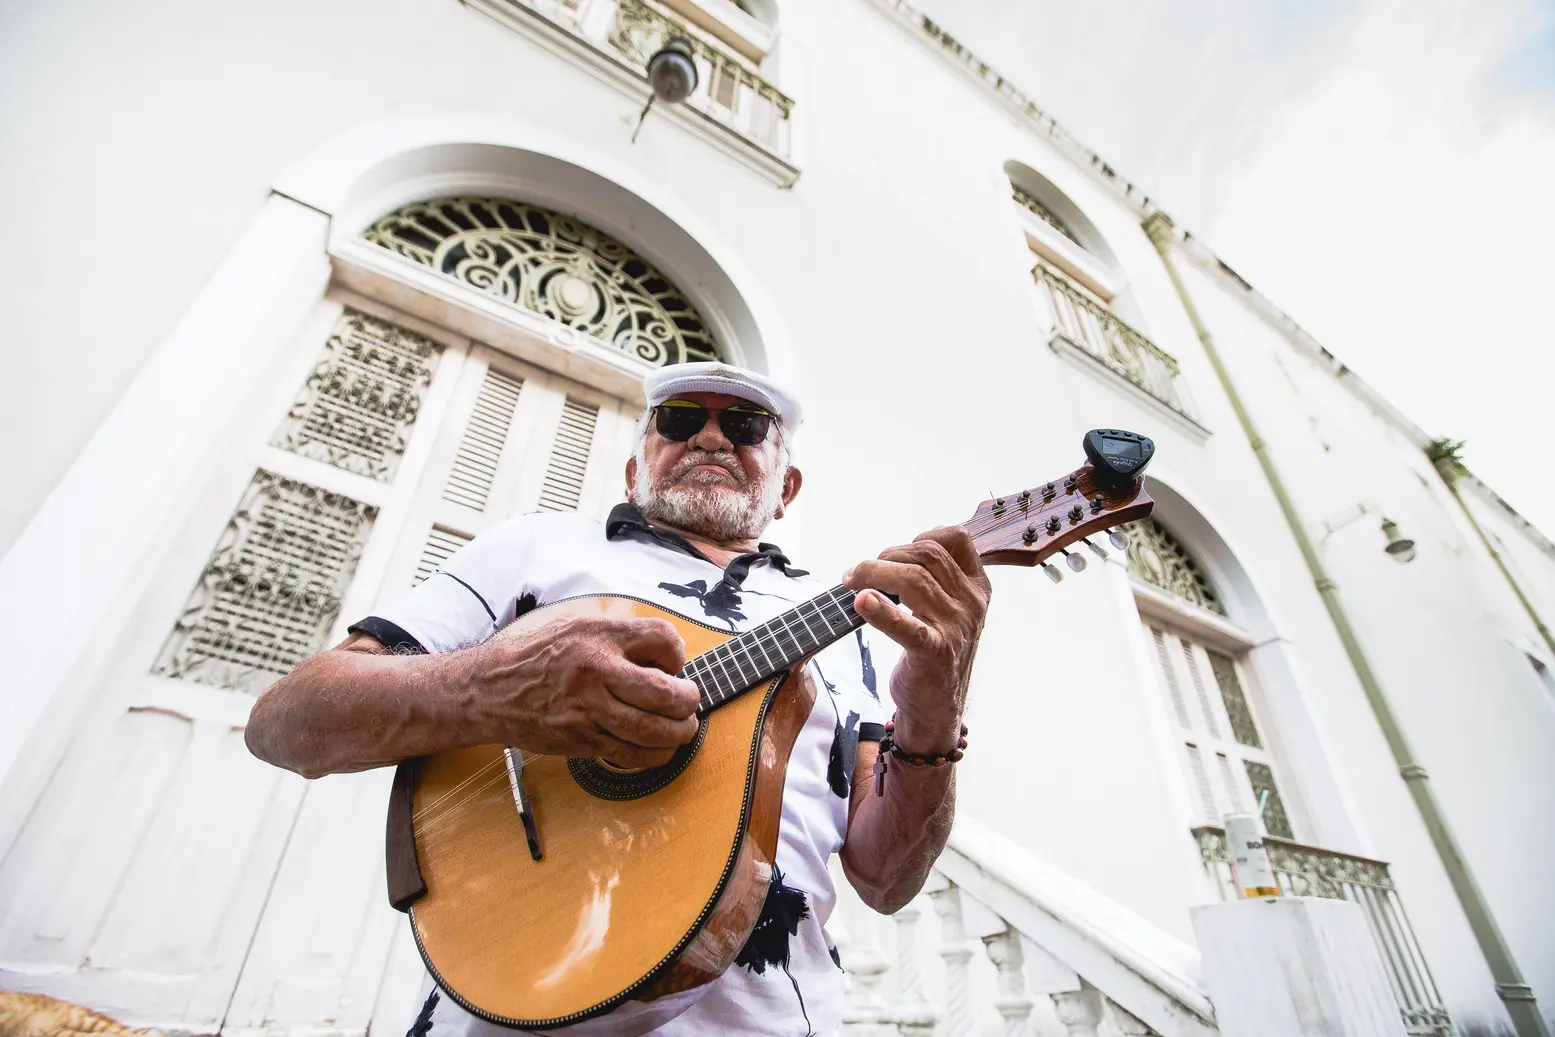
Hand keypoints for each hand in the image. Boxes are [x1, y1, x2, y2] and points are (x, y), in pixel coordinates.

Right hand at [459, 615, 700, 768]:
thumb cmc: (535, 655)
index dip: (677, 653)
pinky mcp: (580, 740)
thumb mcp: (575, 625)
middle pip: (664, 693)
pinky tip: (660, 750)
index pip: (660, 639)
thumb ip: (618, 634)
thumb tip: (665, 652)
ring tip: (684, 728)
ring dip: (679, 732)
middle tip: (691, 701)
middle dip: (688, 701)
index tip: (675, 664)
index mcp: (598, 636)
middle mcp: (595, 671)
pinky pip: (629, 754)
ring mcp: (587, 709)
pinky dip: (654, 755)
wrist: (488, 689)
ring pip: (652, 730)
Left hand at [843, 527, 990, 749]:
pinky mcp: (934, 653)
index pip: (957, 538)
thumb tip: (891, 553)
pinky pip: (907, 626)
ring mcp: (956, 628)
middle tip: (859, 572)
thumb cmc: (935, 648)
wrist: (936, 703)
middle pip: (927, 555)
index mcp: (977, 587)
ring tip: (852, 583)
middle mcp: (972, 604)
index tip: (895, 554)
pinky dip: (882, 612)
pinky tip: (862, 603)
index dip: (921, 537)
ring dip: (873, 574)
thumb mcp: (947, 607)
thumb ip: (932, 577)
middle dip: (886, 556)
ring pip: (913, 580)